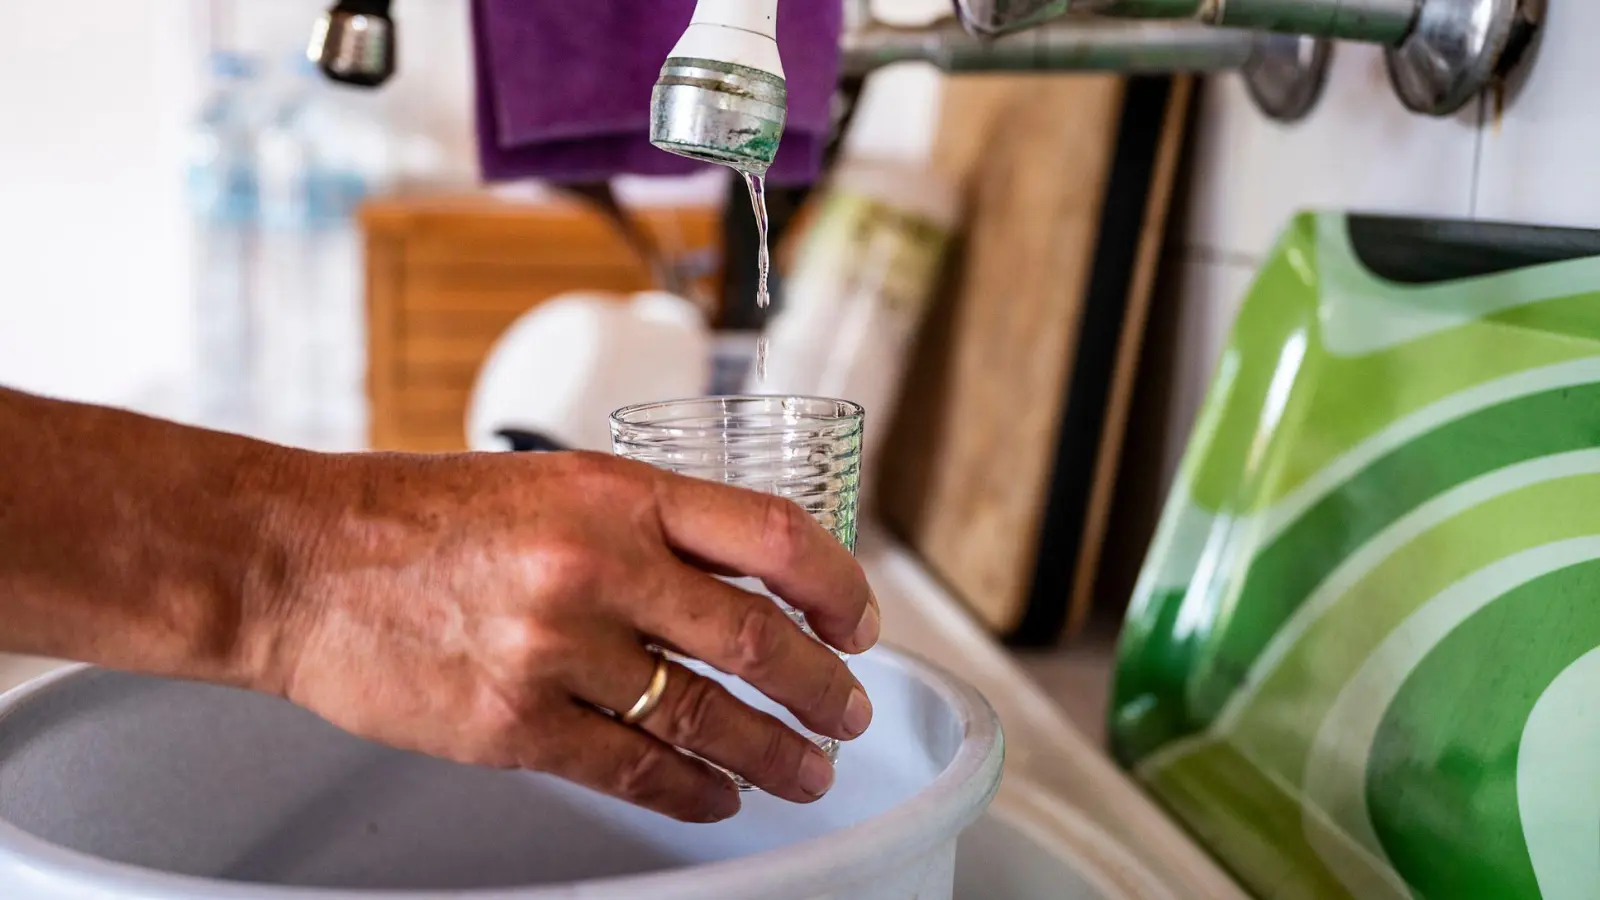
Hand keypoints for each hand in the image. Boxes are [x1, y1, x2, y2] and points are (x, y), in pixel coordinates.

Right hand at [249, 450, 879, 822]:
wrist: (299, 561)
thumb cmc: (418, 517)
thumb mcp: (552, 484)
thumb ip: (645, 527)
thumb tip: (740, 579)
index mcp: (617, 492)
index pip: (772, 536)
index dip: (838, 586)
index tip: (859, 624)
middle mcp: (597, 567)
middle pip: (755, 640)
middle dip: (820, 689)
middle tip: (847, 713)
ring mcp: (556, 651)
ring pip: (704, 717)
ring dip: (772, 752)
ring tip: (805, 769)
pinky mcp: (514, 724)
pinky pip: (633, 769)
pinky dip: (690, 790)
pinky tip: (717, 796)